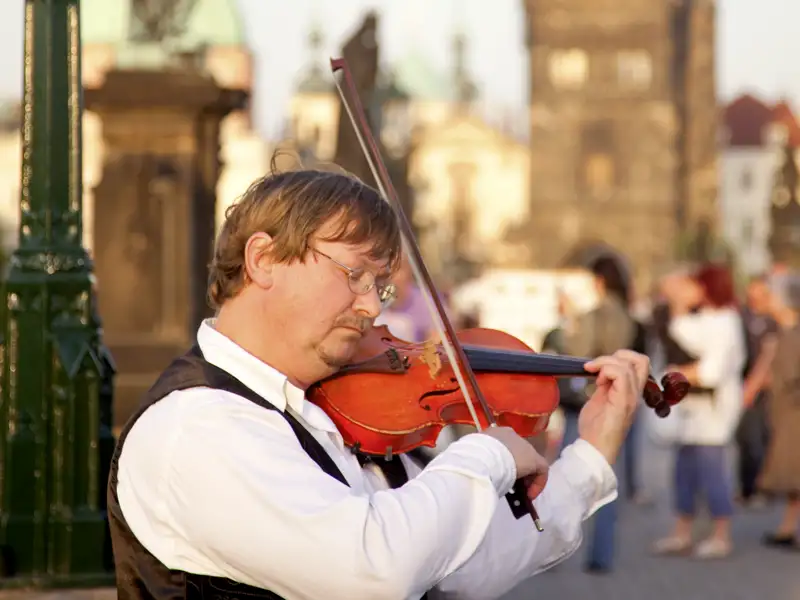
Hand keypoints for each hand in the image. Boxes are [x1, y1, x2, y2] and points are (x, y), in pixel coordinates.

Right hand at [482, 426, 548, 498]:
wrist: (482, 457)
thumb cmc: (475, 458)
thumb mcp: (477, 458)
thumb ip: (484, 462)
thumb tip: (486, 474)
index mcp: (495, 434)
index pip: (503, 447)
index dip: (504, 462)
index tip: (500, 475)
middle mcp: (511, 436)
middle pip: (518, 454)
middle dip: (516, 470)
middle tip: (512, 486)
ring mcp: (524, 445)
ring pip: (529, 461)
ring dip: (526, 478)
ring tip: (520, 493)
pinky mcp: (535, 458)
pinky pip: (540, 471)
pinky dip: (537, 484)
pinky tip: (529, 495)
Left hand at [578, 350, 649, 464]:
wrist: (594, 448)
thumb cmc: (595, 429)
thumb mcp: (599, 399)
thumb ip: (604, 385)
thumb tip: (600, 371)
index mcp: (630, 392)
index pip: (639, 364)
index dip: (620, 358)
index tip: (599, 368)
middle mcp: (635, 394)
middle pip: (640, 360)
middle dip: (616, 356)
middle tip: (596, 367)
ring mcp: (631, 397)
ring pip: (628, 365)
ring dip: (606, 363)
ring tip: (594, 376)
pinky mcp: (623, 402)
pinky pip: (621, 375)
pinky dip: (607, 371)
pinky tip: (598, 382)